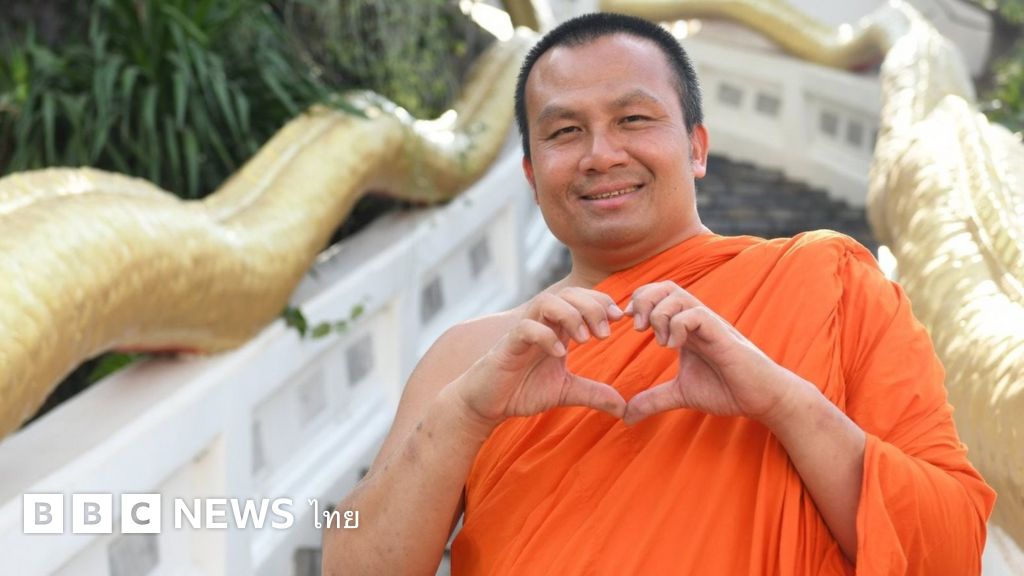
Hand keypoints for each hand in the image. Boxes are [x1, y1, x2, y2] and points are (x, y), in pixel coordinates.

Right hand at [455, 288, 627, 430]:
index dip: (602, 302)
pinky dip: (545, 336)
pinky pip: (526, 328)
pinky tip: (560, 354)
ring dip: (571, 316)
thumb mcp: (565, 391)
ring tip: (585, 339)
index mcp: (556, 327)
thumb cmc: (522, 390)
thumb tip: (624, 408)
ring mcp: (523, 332)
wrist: (487, 403)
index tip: (619, 320)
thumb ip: (593, 393)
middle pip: (568, 293)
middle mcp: (541, 323)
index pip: (581, 298)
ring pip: (547, 302)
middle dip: (592, 307)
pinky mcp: (508, 346)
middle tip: (605, 334)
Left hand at [622, 282, 792, 425]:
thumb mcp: (681, 394)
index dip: (637, 303)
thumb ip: (653, 400)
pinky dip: (678, 326)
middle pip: (664, 286)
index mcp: (684, 328)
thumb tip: (626, 416)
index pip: (657, 295)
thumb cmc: (727, 390)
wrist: (762, 399)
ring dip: (658, 314)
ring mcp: (710, 324)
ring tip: (658, 341)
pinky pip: (696, 315)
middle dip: (643, 300)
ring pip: (677, 295)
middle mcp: (695, 320)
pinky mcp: (722, 335)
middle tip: (637, 328)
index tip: (627, 326)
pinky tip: (673, 347)